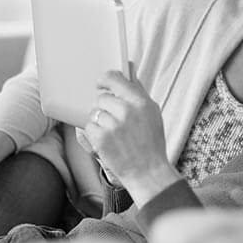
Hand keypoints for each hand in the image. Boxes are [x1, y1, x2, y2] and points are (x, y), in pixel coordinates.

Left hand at [79, 65, 180, 205]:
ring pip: (94, 112)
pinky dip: (95, 134)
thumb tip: (129, 71)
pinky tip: (108, 141)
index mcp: (141, 102)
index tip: (101, 84)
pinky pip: (89, 127)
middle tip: (113, 119)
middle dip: (103, 107)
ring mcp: (113, 125)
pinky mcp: (101, 138)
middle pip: (101, 97)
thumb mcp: (153, 113)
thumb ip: (138, 92)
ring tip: (113, 133)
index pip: (114, 79)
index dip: (105, 80)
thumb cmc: (151, 141)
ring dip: (99, 121)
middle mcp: (127, 110)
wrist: (148, 171)